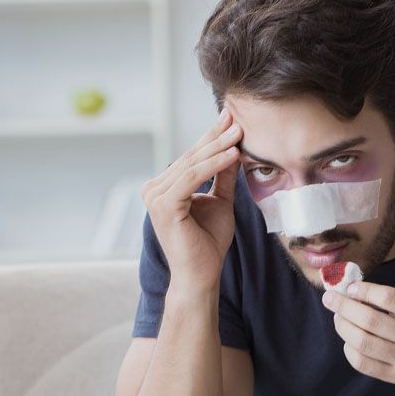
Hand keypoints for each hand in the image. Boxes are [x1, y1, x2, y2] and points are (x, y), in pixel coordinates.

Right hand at [141, 105, 242, 293]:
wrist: (200, 275)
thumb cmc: (208, 244)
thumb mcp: (221, 202)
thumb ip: (223, 176)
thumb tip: (234, 147)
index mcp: (164, 187)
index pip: (191, 157)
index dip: (212, 137)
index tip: (232, 120)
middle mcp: (154, 189)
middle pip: (191, 157)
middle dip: (216, 137)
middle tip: (238, 120)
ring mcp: (155, 196)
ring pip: (192, 164)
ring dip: (218, 147)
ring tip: (240, 134)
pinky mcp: (163, 205)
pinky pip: (192, 178)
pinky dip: (214, 164)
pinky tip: (233, 154)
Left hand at [320, 281, 394, 393]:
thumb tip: (356, 291)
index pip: (389, 299)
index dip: (364, 291)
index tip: (349, 287)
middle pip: (371, 321)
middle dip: (344, 307)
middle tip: (330, 299)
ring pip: (364, 343)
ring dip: (344, 327)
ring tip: (338, 318)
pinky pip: (364, 364)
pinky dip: (350, 349)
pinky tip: (348, 340)